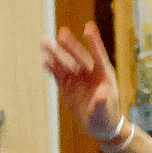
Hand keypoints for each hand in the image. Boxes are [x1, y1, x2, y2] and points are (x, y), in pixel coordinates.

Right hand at [41, 22, 124, 141]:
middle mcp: (89, 73)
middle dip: (70, 45)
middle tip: (61, 33)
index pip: (98, 55)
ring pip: (65, 63)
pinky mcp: (67, 86)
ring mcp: (77, 78)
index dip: (94, 41)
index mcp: (103, 74)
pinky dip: (52, 68)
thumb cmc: (107, 116)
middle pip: (78, 56)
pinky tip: (45, 61)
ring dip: (55, 53)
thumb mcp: (105, 112)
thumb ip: (102, 103)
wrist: (100, 125)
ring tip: (44, 42)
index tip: (88, 27)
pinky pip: (58, 74)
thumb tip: (101, 96)